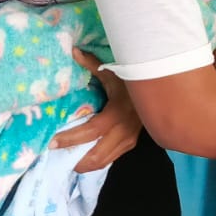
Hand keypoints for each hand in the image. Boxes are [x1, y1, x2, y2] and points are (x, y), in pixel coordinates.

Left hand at [54, 49, 142, 172]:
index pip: (91, 132)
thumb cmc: (136, 80)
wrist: (163, 90)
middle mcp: (124, 131)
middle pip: (96, 155)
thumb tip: (74, 51)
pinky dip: (95, 160)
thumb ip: (93, 64)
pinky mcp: (131, 143)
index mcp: (118, 113)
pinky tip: (84, 157)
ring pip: (104, 161)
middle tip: (56, 157)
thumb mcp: (115, 72)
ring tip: (67, 161)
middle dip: (75, 160)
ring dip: (85, 164)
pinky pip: (111, 158)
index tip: (52, 142)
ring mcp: (129, 140)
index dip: (70, 139)